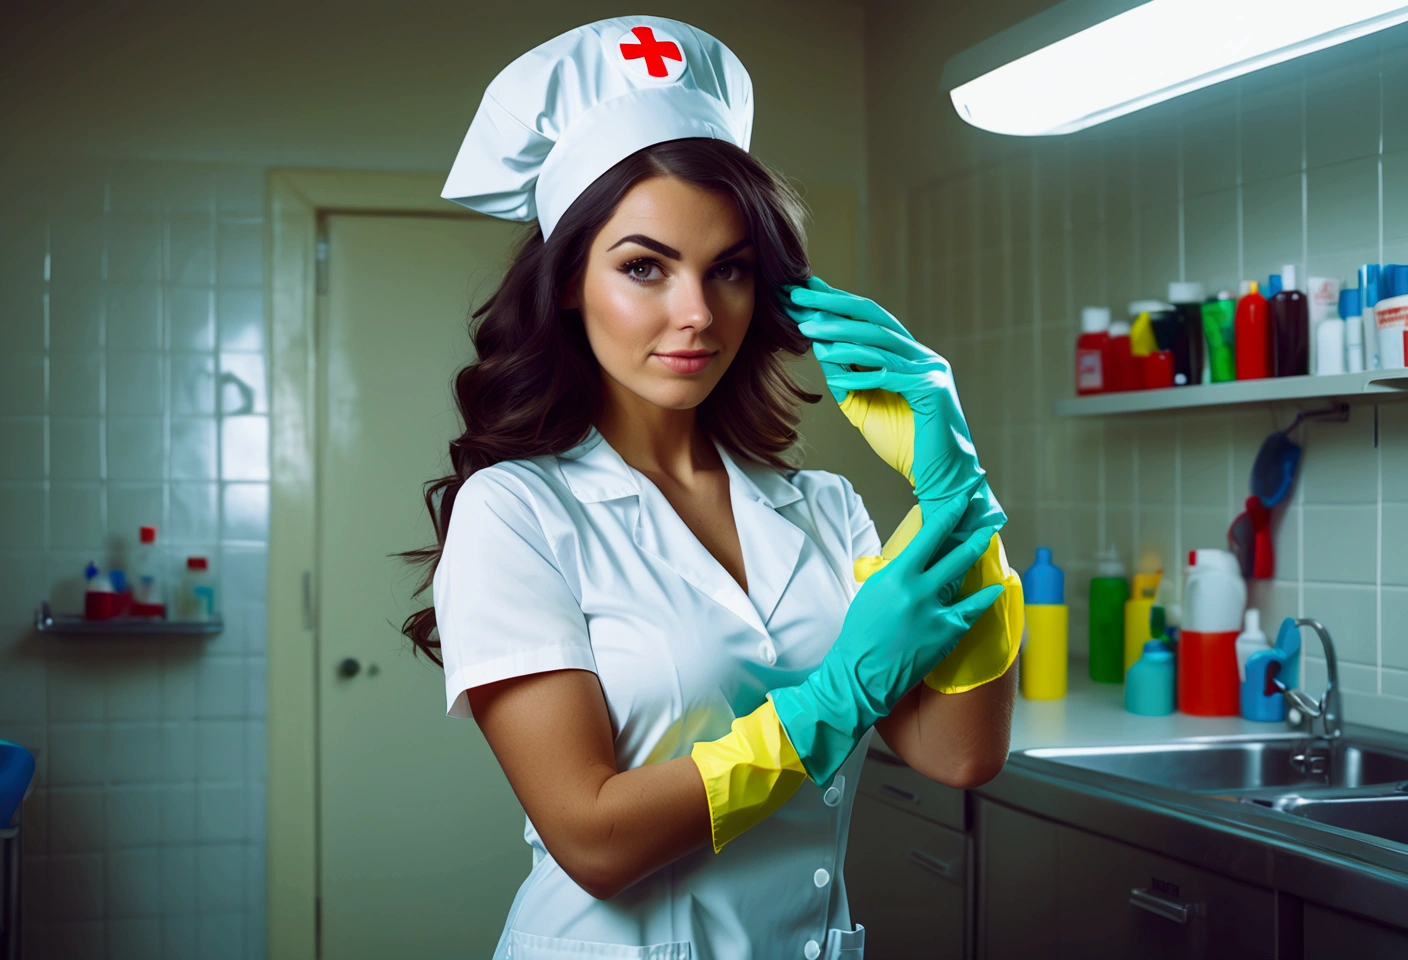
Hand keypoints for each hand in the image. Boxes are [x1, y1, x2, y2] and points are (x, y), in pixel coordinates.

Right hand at [768, 494, 1003, 785]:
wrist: (861, 673)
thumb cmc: (861, 632)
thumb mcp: (873, 592)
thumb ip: (896, 574)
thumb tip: (916, 558)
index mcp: (896, 576)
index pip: (928, 537)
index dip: (947, 516)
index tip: (959, 502)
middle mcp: (919, 590)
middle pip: (954, 553)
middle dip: (972, 532)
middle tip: (986, 517)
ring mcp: (936, 612)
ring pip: (964, 577)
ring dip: (977, 556)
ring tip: (989, 541)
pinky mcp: (947, 633)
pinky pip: (971, 610)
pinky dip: (984, 597)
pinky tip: (994, 588)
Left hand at [782, 276, 1003, 530]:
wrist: (940, 477)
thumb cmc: (905, 444)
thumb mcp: (865, 406)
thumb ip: (847, 379)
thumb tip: (820, 349)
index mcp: (909, 355)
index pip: (870, 320)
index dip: (837, 303)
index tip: (804, 291)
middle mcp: (922, 355)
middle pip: (874, 319)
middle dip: (834, 304)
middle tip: (799, 294)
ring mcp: (931, 369)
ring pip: (880, 341)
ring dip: (840, 332)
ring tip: (807, 326)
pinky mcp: (932, 389)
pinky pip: (889, 373)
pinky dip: (859, 369)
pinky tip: (831, 365)